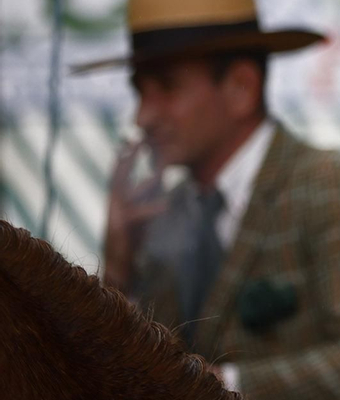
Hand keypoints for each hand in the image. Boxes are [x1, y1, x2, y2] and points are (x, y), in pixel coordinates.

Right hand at [102, 140, 167, 289]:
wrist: (119, 261)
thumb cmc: (132, 235)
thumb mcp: (143, 209)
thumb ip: (149, 192)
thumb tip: (160, 173)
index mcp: (118, 198)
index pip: (121, 172)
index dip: (125, 155)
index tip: (129, 138)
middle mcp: (114, 203)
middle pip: (119, 176)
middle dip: (128, 159)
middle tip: (135, 140)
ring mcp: (115, 214)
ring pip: (127, 193)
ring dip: (143, 182)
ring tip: (160, 173)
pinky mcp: (121, 228)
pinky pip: (138, 215)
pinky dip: (151, 208)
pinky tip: (166, 204)